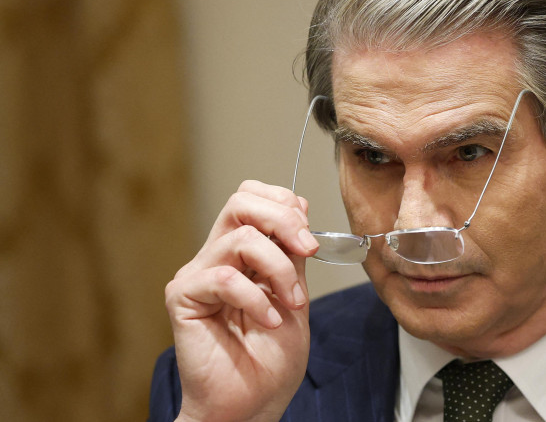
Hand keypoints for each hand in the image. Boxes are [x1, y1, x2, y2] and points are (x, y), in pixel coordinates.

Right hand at [165, 180, 319, 421]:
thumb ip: (292, 254)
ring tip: (292, 303)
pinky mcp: (183, 298)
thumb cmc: (271, 359)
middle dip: (283, 219)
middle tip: (307, 250)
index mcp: (242, 254)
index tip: (310, 237)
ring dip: (280, 269)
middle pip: (240, 201)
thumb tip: (297, 207)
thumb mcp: (295, 295)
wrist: (253, 403)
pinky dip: (256, 298)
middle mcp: (215, 258)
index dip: (284, 204)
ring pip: (240, 237)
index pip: (251, 198)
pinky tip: (270, 322)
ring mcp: (198, 276)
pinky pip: (224, 277)